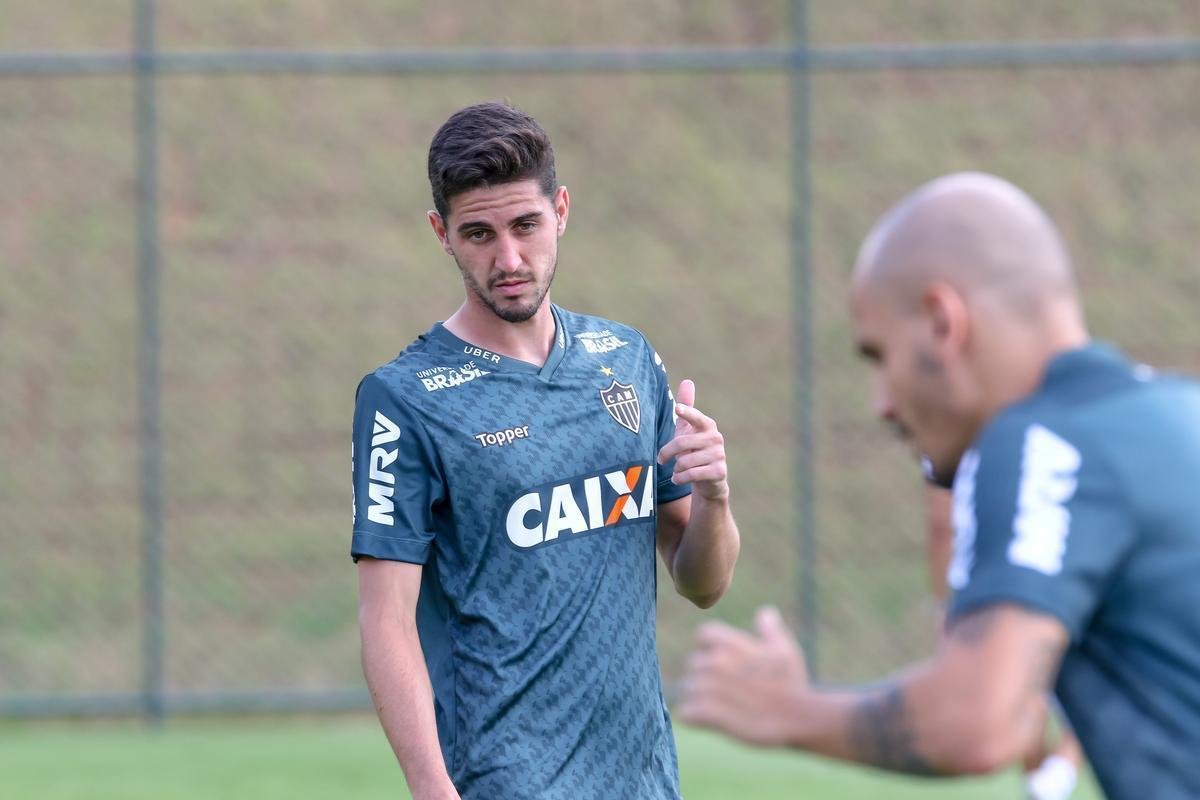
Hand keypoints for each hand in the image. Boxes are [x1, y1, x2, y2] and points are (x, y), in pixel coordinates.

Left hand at [657, 379, 728, 500]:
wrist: (710, 481)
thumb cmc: (694, 451)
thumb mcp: (689, 430)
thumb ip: (687, 407)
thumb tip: (687, 381)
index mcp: (707, 425)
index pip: (696, 417)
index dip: (687, 412)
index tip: (677, 409)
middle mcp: (716, 438)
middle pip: (682, 443)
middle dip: (666, 453)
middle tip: (661, 459)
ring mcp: (719, 455)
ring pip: (685, 461)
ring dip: (675, 468)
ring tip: (677, 470)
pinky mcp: (719, 472)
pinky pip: (691, 474)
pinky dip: (680, 478)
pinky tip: (678, 479)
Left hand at [677, 606, 809, 746]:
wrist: (796, 717)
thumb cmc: (792, 683)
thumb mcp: (785, 650)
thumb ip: (770, 630)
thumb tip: (766, 612)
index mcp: (730, 644)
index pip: (704, 635)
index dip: (710, 647)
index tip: (723, 661)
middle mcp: (715, 662)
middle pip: (694, 664)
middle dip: (706, 675)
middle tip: (725, 690)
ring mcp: (710, 688)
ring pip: (688, 689)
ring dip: (699, 697)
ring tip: (721, 707)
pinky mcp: (708, 713)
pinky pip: (686, 712)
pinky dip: (694, 717)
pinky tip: (710, 721)